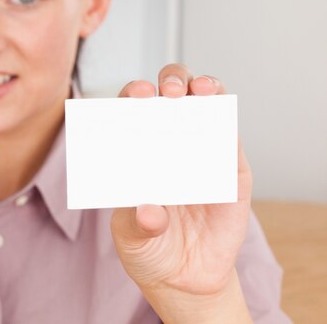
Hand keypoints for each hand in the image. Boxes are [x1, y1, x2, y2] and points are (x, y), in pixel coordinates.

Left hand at [110, 64, 252, 322]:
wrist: (185, 278)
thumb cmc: (149, 248)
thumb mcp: (132, 237)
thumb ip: (137, 222)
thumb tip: (150, 209)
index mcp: (135, 151)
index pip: (131, 111)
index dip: (132, 96)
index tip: (135, 95)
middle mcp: (167, 142)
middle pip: (170, 95)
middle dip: (171, 82)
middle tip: (168, 93)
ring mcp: (201, 151)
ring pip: (205, 105)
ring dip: (204, 88)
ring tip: (200, 90)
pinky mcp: (230, 168)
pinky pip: (230, 138)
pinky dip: (227, 124)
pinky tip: (221, 120)